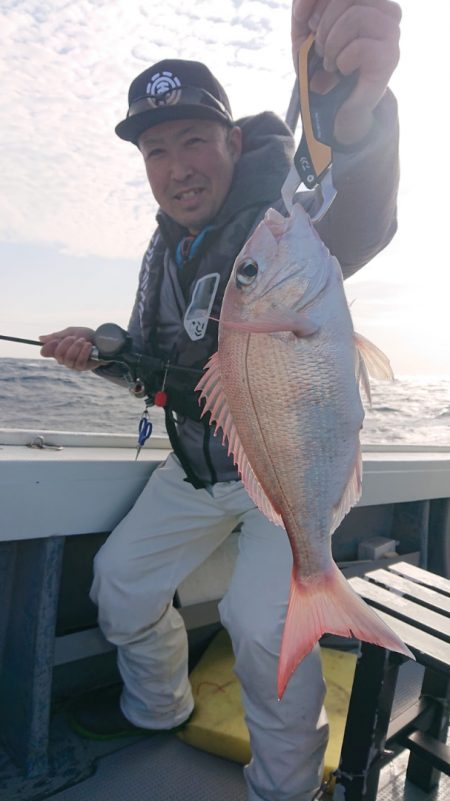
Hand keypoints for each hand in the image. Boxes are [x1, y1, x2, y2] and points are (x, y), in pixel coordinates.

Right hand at [39, 326, 103, 370]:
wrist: (102, 340)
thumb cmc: (86, 336)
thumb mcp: (71, 332)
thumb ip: (57, 335)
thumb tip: (40, 338)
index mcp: (58, 348)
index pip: (45, 352)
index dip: (48, 347)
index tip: (55, 340)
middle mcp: (63, 358)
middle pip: (58, 355)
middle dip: (66, 344)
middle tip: (74, 338)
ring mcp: (72, 364)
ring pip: (68, 359)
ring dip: (76, 348)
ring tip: (83, 341)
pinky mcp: (82, 368)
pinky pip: (79, 363)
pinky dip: (83, 353)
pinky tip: (88, 346)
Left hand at [291, 0, 401, 144]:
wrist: (336, 107)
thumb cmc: (323, 66)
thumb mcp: (306, 33)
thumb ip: (303, 9)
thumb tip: (303, 8)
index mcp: (368, 1)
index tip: (302, 19)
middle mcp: (386, 10)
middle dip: (324, 24)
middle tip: (320, 49)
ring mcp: (391, 32)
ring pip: (357, 16)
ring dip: (332, 44)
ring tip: (330, 62)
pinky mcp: (390, 56)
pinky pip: (361, 46)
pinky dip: (342, 61)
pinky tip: (343, 70)